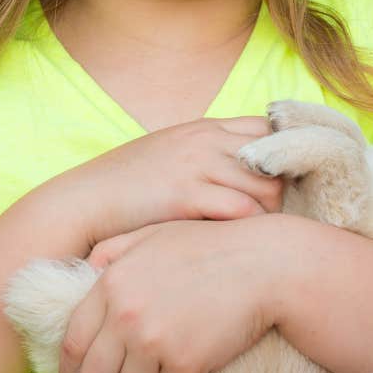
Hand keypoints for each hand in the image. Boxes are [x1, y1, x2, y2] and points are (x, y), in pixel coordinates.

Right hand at [58, 117, 282, 244]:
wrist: (84, 201)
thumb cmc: (128, 185)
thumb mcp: (172, 155)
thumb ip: (207, 155)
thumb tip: (243, 173)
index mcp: (205, 127)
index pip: (268, 128)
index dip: (285, 155)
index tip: (288, 184)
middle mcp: (207, 139)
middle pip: (276, 157)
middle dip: (285, 188)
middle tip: (282, 218)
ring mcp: (197, 164)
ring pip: (267, 184)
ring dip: (271, 213)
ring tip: (262, 236)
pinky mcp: (186, 194)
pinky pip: (241, 209)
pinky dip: (251, 227)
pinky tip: (242, 245)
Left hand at [58, 216, 289, 372]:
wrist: (262, 263)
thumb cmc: (210, 245)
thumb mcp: (155, 234)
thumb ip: (114, 249)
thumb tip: (87, 272)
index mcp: (113, 281)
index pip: (74, 340)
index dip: (71, 369)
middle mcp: (127, 314)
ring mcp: (156, 341)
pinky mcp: (186, 365)